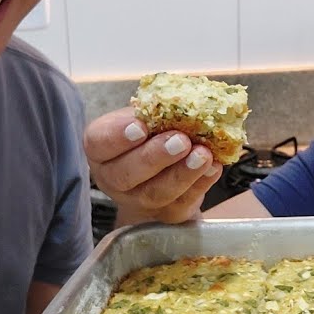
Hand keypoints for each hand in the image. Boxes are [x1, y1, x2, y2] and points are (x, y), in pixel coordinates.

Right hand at [84, 108, 222, 224]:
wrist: (160, 172)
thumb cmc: (149, 137)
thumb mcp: (143, 118)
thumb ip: (155, 111)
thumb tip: (186, 99)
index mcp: (102, 149)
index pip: (100, 143)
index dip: (118, 137)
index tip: (140, 127)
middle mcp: (114, 178)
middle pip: (126, 174)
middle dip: (154, 157)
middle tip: (180, 140)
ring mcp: (139, 200)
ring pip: (156, 192)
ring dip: (182, 173)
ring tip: (203, 155)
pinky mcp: (168, 214)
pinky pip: (182, 202)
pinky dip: (201, 184)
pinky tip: (213, 168)